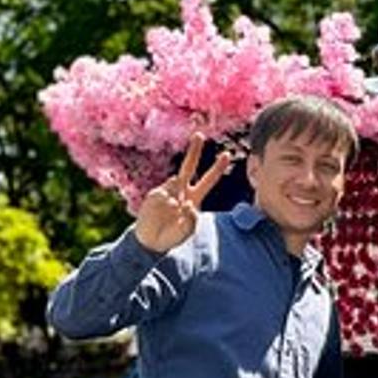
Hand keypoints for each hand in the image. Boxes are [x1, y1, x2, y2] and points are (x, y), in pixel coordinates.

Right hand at [134, 132, 232, 252]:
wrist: (151, 241)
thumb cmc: (172, 236)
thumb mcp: (188, 230)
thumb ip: (192, 218)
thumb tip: (185, 203)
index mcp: (194, 198)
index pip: (208, 180)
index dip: (217, 168)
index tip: (226, 154)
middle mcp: (181, 191)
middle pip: (188, 166)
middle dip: (194, 151)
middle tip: (199, 135)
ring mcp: (168, 191)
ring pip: (176, 181)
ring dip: (176, 199)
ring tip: (172, 212)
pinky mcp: (155, 194)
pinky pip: (164, 194)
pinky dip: (166, 203)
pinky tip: (162, 212)